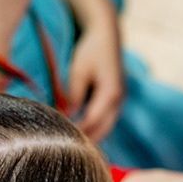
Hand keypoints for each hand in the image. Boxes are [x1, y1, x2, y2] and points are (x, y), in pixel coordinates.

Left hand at [65, 22, 125, 139]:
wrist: (106, 35)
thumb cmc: (91, 50)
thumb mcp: (79, 71)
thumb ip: (74, 94)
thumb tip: (67, 115)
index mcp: (111, 93)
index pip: (93, 120)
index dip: (78, 131)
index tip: (62, 138)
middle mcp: (119, 99)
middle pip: (104, 128)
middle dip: (87, 138)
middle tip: (66, 147)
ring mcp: (120, 99)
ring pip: (106, 125)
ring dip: (92, 133)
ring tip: (72, 141)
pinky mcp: (116, 97)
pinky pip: (106, 118)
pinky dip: (95, 125)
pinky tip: (81, 129)